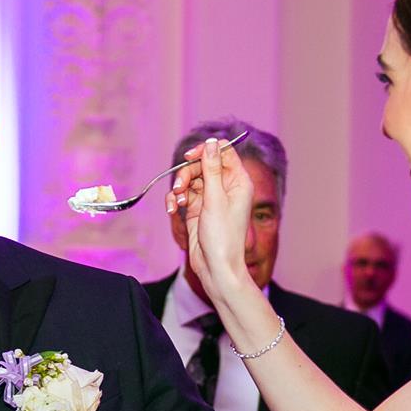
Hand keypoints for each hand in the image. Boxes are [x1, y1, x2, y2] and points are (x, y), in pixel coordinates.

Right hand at [167, 138, 256, 307]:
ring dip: (179, 187)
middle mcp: (225, 187)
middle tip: (179, 187)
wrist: (216, 268)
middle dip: (187, 173)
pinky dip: (175, 199)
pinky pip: (183, 195)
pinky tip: (172, 209)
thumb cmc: (223, 237)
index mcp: (238, 181)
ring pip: (190, 179)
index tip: (190, 158)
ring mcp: (210, 198)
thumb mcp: (215, 199)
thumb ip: (211, 169)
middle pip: (202, 164)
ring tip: (176, 202)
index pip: (223, 152)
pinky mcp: (197, 210)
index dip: (206, 151)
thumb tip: (211, 143)